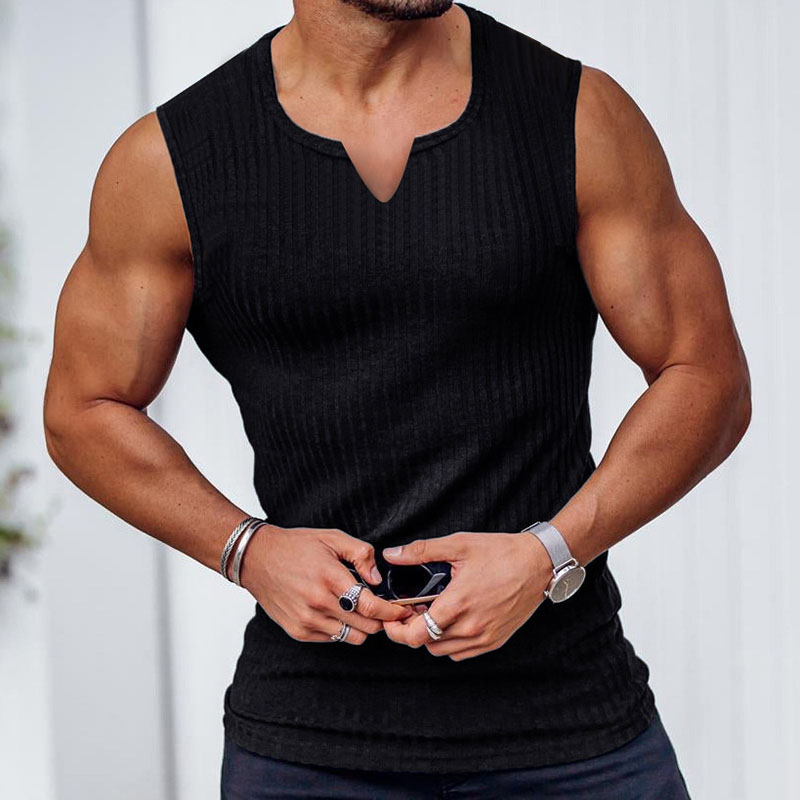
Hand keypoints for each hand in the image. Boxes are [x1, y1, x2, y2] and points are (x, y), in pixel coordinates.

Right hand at [239, 524, 412, 644]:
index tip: (402, 609)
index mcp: (331, 578)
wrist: (257, 559)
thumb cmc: (296, 546)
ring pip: (352, 637)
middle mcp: (319, 603)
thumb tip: (377, 578)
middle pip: (366, 627)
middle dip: (381, 619)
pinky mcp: (298, 631)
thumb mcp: (333, 538)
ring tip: (360, 611)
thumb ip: (362, 555)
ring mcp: (307, 621)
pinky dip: (341, 629)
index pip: (371, 606)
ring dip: (362, 626)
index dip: (393, 611)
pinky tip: (338, 612)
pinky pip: (333, 639)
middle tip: (385, 609)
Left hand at [381, 531, 552, 659]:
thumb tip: (391, 554)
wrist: (540, 564)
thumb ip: (421, 551)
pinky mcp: (496, 641)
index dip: (397, 629)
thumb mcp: (459, 545)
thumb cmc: (501, 552)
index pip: (415, 635)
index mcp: (458, 604)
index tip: (393, 617)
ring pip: (443, 651)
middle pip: (426, 644)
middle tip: (410, 611)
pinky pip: (462, 653)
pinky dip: (450, 642)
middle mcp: (471, 627)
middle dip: (412, 630)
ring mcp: (485, 637)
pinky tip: (451, 620)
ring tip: (431, 613)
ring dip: (431, 637)